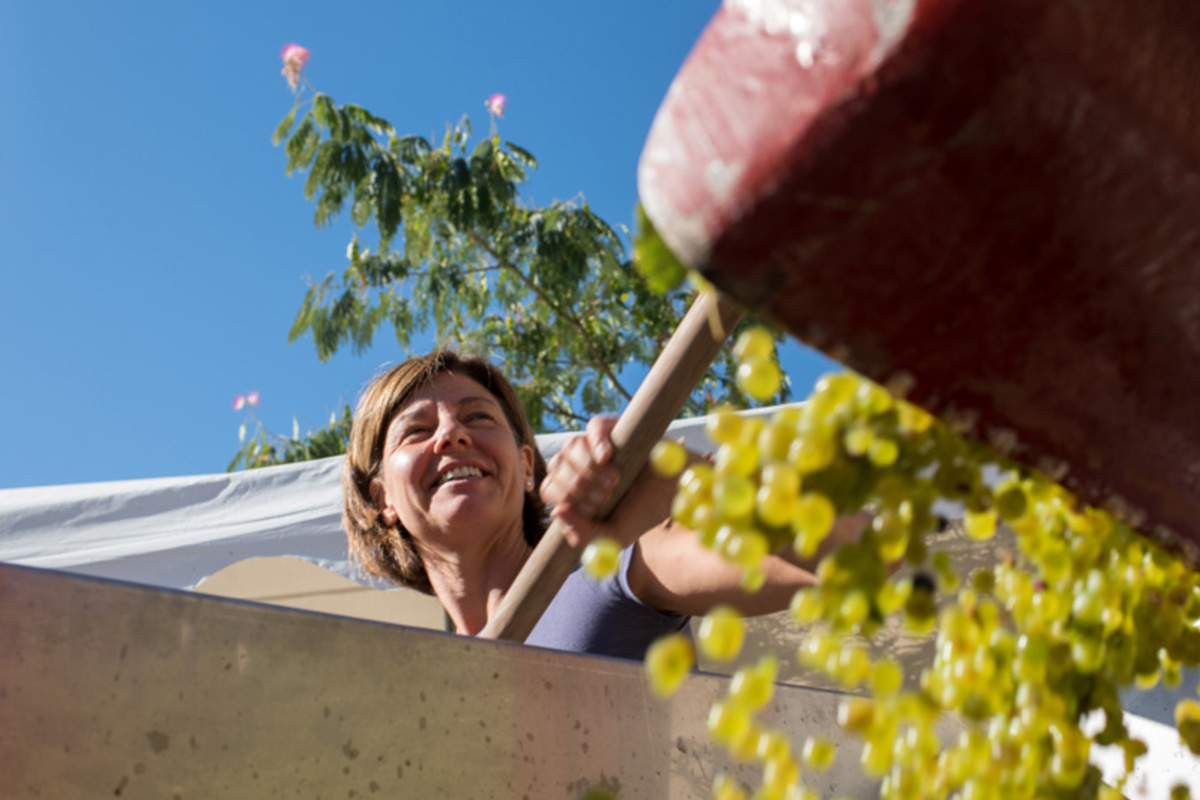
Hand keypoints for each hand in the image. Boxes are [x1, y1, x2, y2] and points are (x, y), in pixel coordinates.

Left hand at [540, 417, 678, 549]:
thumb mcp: (613, 535)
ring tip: (615, 481)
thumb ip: (584, 535)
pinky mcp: (614, 427)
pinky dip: (596, 441)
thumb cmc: (644, 511)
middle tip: (606, 496)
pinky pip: (594, 426)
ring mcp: (595, 443)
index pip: (549, 489)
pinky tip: (608, 457)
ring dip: (588, 468)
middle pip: (556, 466)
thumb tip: (556, 512)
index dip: (564, 498)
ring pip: (571, 446)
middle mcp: (580, 463)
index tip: (590, 509)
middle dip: (578, 486)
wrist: (678, 492)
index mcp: (575, 489)